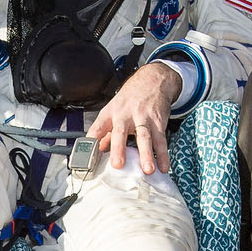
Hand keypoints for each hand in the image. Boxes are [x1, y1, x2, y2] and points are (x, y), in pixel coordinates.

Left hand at [88, 61, 180, 175]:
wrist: (152, 81)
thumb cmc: (131, 98)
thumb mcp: (114, 110)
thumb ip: (106, 132)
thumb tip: (98, 151)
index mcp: (110, 113)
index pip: (96, 128)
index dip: (91, 142)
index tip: (88, 158)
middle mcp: (125, 115)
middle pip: (120, 132)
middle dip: (119, 149)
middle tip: (118, 165)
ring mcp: (143, 118)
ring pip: (144, 137)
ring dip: (146, 154)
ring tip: (147, 170)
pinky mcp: (158, 121)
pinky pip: (161, 140)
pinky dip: (163, 154)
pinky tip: (163, 166)